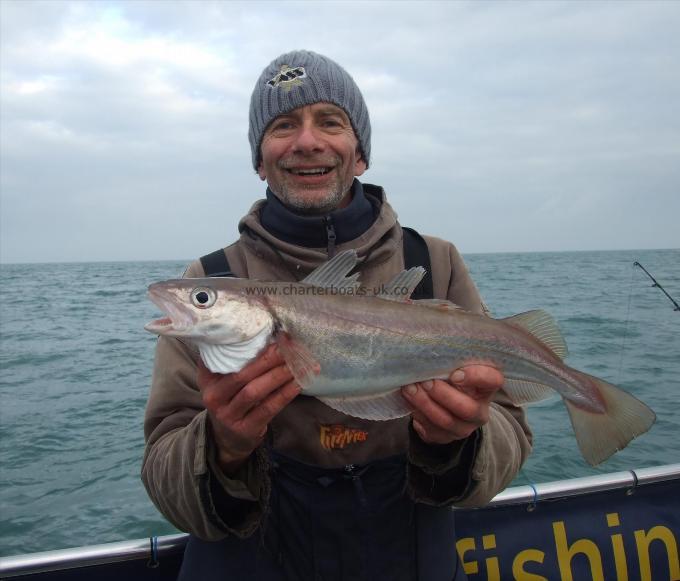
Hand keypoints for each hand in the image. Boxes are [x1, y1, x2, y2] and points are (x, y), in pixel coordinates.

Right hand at [197, 344, 300, 473]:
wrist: (227, 438)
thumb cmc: (231, 399)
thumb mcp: (223, 380)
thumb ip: (234, 359)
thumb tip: (268, 333)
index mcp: (207, 379)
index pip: (223, 358)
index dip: (246, 345)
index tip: (270, 333)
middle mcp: (214, 397)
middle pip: (242, 375)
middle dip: (267, 359)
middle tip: (288, 347)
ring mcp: (228, 415)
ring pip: (255, 391)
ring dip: (278, 375)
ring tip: (296, 364)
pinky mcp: (246, 429)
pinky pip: (268, 408)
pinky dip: (284, 394)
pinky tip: (298, 383)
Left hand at [401, 365, 503, 444]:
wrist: (444, 408)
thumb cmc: (449, 380)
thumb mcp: (455, 368)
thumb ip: (450, 360)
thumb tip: (430, 341)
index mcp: (486, 388)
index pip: (493, 381)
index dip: (477, 377)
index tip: (455, 373)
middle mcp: (479, 411)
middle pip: (467, 408)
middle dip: (443, 394)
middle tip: (425, 381)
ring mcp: (463, 428)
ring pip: (445, 420)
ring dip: (424, 403)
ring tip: (409, 389)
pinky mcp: (445, 437)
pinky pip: (431, 430)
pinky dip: (417, 414)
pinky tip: (409, 401)